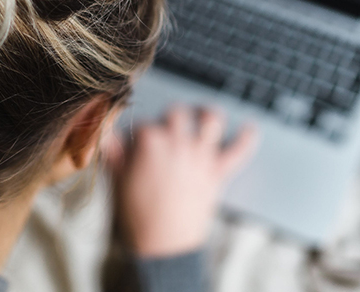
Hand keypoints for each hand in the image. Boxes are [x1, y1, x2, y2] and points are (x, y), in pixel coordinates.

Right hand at [103, 105, 258, 257]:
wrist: (163, 246)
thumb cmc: (138, 218)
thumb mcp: (117, 183)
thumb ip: (114, 155)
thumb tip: (108, 137)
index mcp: (150, 144)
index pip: (144, 125)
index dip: (140, 134)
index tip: (136, 144)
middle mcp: (178, 144)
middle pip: (177, 113)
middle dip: (170, 117)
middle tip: (166, 128)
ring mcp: (200, 157)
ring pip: (211, 121)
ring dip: (207, 115)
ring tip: (202, 114)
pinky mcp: (217, 173)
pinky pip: (238, 152)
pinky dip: (246, 139)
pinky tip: (251, 129)